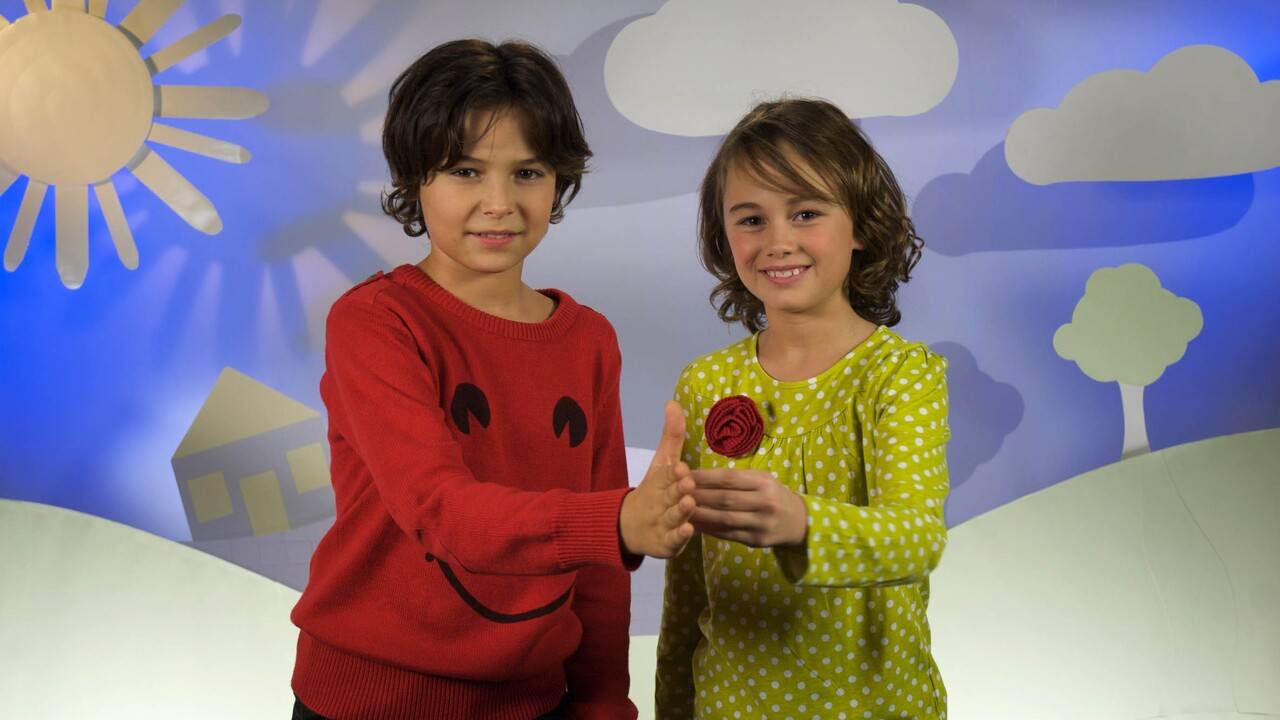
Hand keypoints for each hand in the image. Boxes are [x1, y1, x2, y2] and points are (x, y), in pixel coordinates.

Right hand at [619, 400, 695, 557]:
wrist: (628, 526)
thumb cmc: (654, 490)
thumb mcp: (661, 462)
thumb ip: (671, 435)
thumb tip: (673, 402)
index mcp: (658, 482)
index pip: (665, 475)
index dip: (672, 472)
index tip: (681, 467)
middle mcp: (658, 501)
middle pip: (668, 495)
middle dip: (676, 489)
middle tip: (687, 482)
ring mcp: (660, 523)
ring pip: (671, 517)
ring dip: (679, 510)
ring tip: (689, 503)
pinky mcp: (664, 543)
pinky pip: (672, 541)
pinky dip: (679, 537)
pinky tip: (688, 530)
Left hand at [689, 468, 807, 547]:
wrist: (797, 521)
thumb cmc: (772, 494)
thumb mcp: (761, 479)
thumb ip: (737, 478)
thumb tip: (700, 477)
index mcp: (764, 483)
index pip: (729, 479)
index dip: (705, 477)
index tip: (684, 474)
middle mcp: (764, 503)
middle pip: (725, 499)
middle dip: (698, 496)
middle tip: (676, 493)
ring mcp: (760, 524)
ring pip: (724, 519)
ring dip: (700, 515)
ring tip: (681, 510)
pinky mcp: (756, 541)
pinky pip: (728, 534)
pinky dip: (709, 529)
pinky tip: (695, 524)